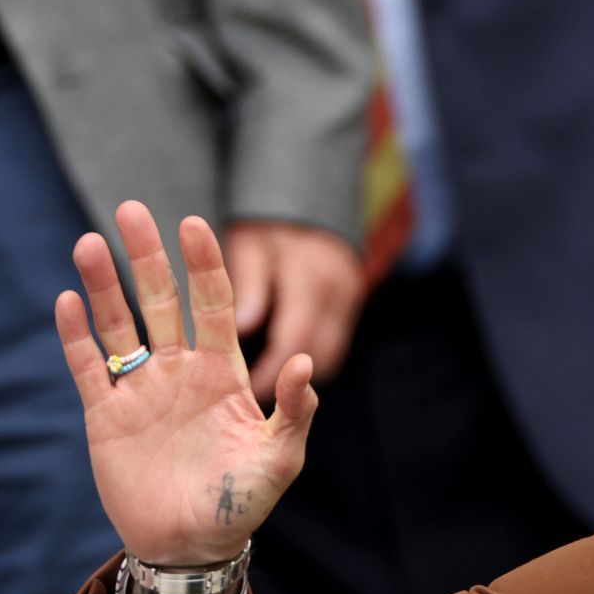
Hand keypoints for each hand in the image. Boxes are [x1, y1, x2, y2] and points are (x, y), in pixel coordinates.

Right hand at [55, 201, 318, 566]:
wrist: (192, 547)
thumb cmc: (242, 503)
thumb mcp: (280, 459)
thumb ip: (295, 412)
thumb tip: (308, 362)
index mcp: (224, 375)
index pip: (214, 306)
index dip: (205, 266)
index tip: (194, 224)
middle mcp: (180, 373)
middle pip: (161, 302)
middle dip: (147, 258)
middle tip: (131, 208)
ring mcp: (141, 391)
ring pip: (119, 327)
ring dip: (104, 286)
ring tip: (88, 243)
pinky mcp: (106, 416)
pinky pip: (88, 368)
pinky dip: (77, 336)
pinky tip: (68, 301)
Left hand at [225, 220, 363, 402]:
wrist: (311, 193)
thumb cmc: (269, 223)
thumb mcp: (252, 244)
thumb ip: (249, 284)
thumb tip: (241, 327)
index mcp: (311, 281)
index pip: (294, 341)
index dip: (271, 372)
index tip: (246, 393)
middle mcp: (337, 294)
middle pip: (318, 355)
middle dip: (287, 382)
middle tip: (253, 400)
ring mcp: (350, 300)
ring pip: (330, 354)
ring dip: (302, 374)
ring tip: (265, 388)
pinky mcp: (351, 303)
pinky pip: (334, 343)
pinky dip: (310, 358)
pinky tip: (283, 364)